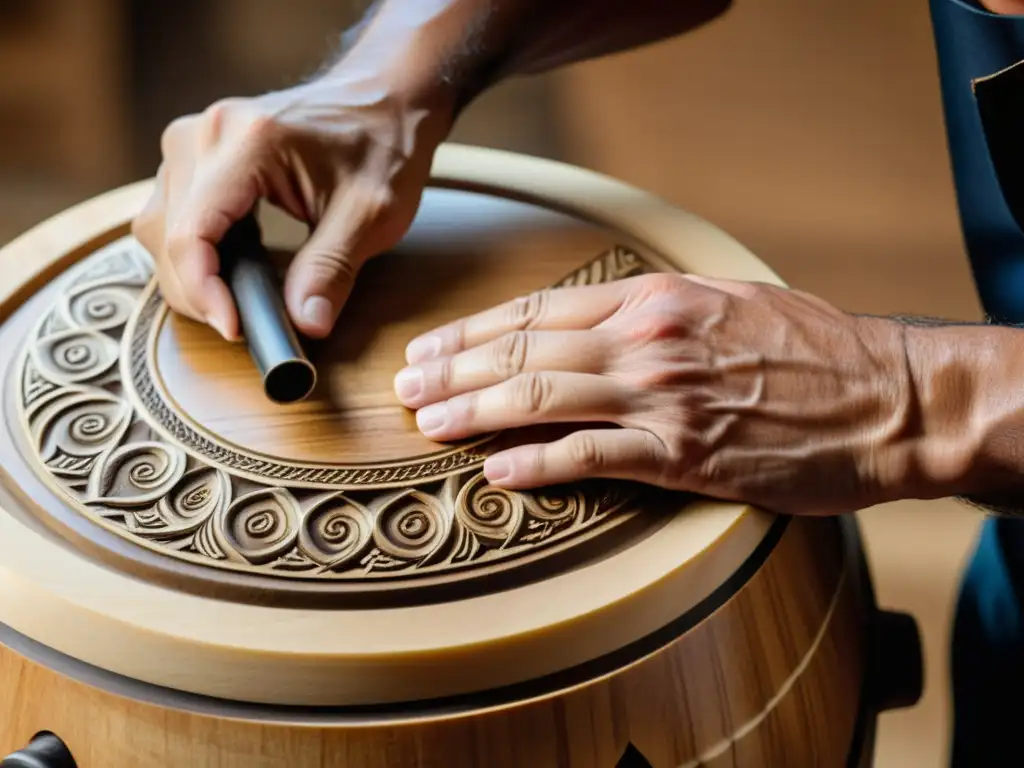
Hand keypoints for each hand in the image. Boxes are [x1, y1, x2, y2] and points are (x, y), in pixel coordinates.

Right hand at [132, 76, 453, 340]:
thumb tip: (306, 324)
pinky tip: (232, 272)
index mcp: (245, 143)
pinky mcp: (197, 153)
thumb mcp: (372, 215)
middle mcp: (204, 134)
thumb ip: (332, 269)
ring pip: (159, 226)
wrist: (384, 100)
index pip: (191, 232)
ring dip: (190, 274)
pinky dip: (195, 253)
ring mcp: (194, 139)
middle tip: (246, 324)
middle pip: (165, 234)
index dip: (203, 291)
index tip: (236, 328)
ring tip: (238, 302)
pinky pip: (172, 213)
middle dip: (198, 291)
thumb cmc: (382, 146)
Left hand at [393, 273, 922, 515]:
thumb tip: (593, 328)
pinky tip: (498, 472)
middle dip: (454, 369)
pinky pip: (594, 457)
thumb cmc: (810, 349)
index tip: (431, 348)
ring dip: (475, 411)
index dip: (474, 331)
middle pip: (525, 350)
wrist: (886, 397)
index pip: (539, 311)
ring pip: (544, 397)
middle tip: (405, 386)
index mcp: (654, 299)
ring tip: (427, 424)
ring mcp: (665, 397)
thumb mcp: (726, 303)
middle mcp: (648, 340)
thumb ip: (654, 314)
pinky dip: (539, 463)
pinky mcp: (687, 454)